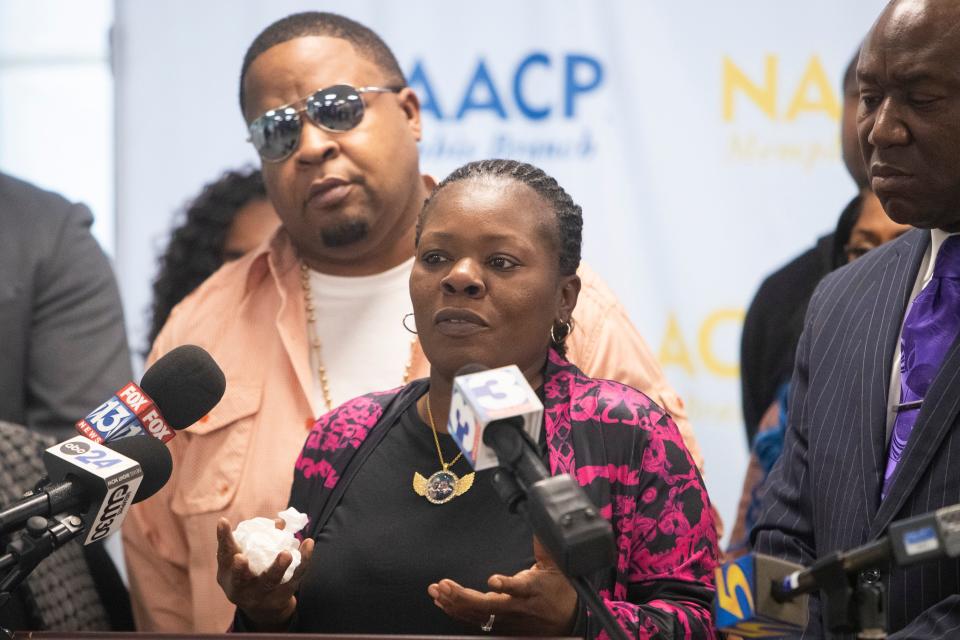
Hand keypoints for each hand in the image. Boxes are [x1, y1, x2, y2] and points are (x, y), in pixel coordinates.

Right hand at [216, 517, 313, 629]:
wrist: (264, 609)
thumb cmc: (249, 576)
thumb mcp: (242, 561)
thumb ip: (254, 541)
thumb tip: (278, 522)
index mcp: (228, 575)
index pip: (224, 555)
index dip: (223, 538)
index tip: (223, 520)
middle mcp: (242, 588)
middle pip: (241, 579)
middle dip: (240, 569)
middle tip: (240, 557)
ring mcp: (263, 593)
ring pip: (271, 581)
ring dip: (278, 567)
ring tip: (286, 553)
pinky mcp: (284, 593)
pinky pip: (296, 576)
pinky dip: (303, 560)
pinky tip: (308, 543)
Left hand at [428, 537, 576, 635]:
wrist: (567, 621)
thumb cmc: (559, 589)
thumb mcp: (556, 564)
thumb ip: (543, 544)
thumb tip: (538, 519)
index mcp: (533, 589)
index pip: (519, 588)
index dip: (506, 585)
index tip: (492, 580)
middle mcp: (518, 607)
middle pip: (489, 606)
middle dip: (463, 596)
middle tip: (443, 585)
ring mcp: (508, 620)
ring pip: (479, 615)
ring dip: (455, 603)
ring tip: (436, 590)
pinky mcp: (501, 627)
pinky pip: (475, 621)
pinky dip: (457, 611)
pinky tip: (442, 601)